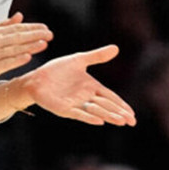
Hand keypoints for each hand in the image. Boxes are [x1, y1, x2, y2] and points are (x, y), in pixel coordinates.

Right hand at [0, 12, 52, 86]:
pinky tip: (28, 57)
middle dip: (35, 35)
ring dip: (30, 46)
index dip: (31, 28)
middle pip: (17, 37)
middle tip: (49, 34)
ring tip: (44, 44)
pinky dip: (17, 59)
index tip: (45, 28)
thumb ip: (5, 25)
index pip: (16, 28)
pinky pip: (6, 63)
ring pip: (14, 49)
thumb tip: (20, 16)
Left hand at [18, 45, 135, 125]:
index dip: (121, 105)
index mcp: (91, 87)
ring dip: (108, 116)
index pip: (110, 97)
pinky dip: (89, 117)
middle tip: (132, 122)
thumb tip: (116, 48)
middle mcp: (86, 98)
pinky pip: (79, 114)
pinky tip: (99, 121)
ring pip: (96, 111)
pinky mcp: (64, 109)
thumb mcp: (79, 60)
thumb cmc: (57, 70)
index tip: (132, 114)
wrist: (36, 78)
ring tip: (120, 121)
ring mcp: (75, 104)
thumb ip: (97, 56)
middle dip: (119, 114)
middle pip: (106, 106)